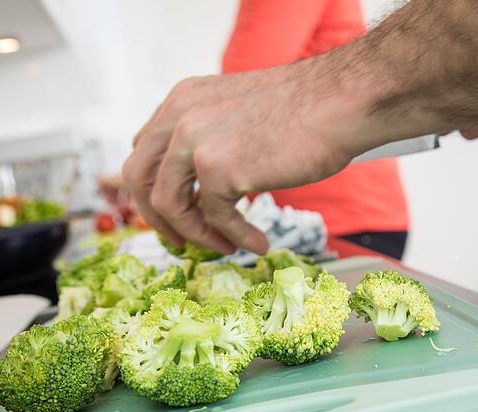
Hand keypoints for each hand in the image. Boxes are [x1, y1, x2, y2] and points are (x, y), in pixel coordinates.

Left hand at [123, 65, 356, 253]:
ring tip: (223, 247)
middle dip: (157, 218)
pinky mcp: (221, 168)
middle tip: (180, 241)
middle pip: (139, 178)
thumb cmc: (303, 109)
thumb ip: (207, 137)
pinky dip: (236, 237)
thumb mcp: (234, 111)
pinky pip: (216, 218)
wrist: (339, 102)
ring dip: (195, 234)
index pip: (144, 151)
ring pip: (170, 204)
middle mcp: (180, 116)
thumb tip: (197, 187)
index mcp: (181, 100)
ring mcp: (196, 142)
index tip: (175, 212)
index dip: (153, 187)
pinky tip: (258, 243)